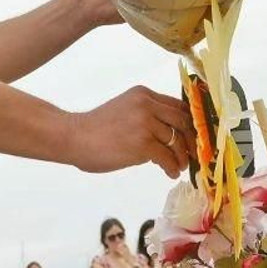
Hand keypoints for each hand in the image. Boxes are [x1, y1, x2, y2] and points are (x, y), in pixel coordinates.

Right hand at [68, 86, 192, 177]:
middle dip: (191, 140)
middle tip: (191, 154)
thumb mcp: (124, 110)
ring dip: (182, 157)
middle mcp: (147, 105)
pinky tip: (170, 172)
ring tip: (179, 167)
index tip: (192, 137)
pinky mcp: (143, 144)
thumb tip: (169, 134)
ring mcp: (146, 124)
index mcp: (143, 94)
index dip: (190, 122)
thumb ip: (145, 114)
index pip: (178, 105)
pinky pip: (167, 157)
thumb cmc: (94, 128)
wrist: (73, 137)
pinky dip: (172, 167)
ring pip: (177, 141)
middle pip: (183, 121)